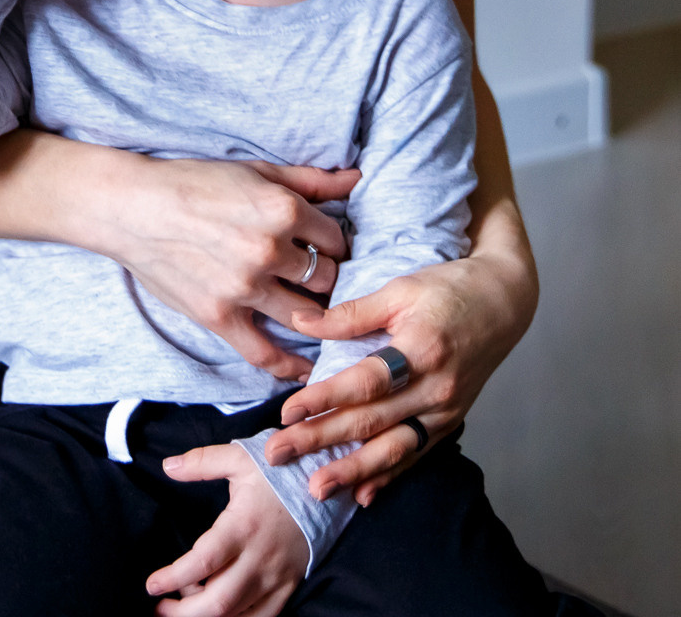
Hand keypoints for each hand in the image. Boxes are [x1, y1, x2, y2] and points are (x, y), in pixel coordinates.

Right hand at [100, 157, 359, 382]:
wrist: (133, 207)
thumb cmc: (193, 181)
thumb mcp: (256, 170)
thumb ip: (310, 179)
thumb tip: (356, 179)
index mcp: (283, 209)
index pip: (336, 240)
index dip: (334, 244)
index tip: (325, 248)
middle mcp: (270, 250)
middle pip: (328, 279)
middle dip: (328, 279)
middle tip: (318, 278)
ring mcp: (246, 288)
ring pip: (307, 315)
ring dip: (315, 315)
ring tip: (313, 311)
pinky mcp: (220, 317)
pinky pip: (265, 353)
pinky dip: (289, 366)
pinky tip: (305, 371)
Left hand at [146, 444, 305, 616]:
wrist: (326, 486)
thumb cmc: (280, 473)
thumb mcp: (240, 458)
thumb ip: (202, 462)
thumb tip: (168, 465)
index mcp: (243, 527)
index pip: (203, 562)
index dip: (174, 577)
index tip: (152, 585)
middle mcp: (259, 559)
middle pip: (218, 601)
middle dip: (183, 612)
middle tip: (159, 608)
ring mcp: (276, 578)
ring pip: (238, 616)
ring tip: (182, 611)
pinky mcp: (288, 587)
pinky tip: (218, 616)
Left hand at [263, 246, 535, 504]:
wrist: (503, 302)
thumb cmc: (449, 289)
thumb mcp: (400, 288)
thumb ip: (352, 312)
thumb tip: (301, 320)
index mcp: (420, 349)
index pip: (365, 382)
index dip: (324, 399)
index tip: (286, 412)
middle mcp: (435, 387)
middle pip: (372, 421)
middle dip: (322, 440)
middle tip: (279, 454)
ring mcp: (445, 409)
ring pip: (394, 448)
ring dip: (353, 470)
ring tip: (317, 488)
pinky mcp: (450, 420)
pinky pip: (417, 454)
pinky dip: (390, 475)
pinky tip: (363, 493)